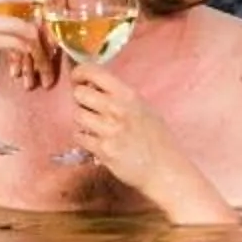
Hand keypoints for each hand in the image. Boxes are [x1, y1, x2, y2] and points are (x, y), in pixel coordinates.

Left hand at [66, 64, 188, 187]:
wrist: (164, 169)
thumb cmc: (157, 139)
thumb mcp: (143, 108)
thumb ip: (119, 97)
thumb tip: (93, 85)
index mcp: (128, 95)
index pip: (94, 72)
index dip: (80, 72)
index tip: (77, 79)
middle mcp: (117, 109)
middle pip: (79, 93)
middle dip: (80, 100)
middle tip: (89, 108)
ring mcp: (109, 130)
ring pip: (77, 115)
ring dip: (83, 121)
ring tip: (95, 128)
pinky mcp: (103, 150)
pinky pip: (79, 137)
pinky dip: (84, 139)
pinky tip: (96, 142)